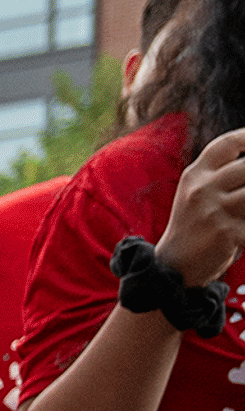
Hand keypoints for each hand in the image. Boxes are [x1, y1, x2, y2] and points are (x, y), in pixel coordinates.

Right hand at [163, 128, 244, 288]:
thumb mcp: (198, 195)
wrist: (174, 267)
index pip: (228, 144)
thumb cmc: (194, 226)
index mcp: (194, 175)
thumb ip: (222, 175)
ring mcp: (213, 211)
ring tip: (243, 211)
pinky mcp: (226, 232)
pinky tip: (241, 233)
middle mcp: (201, 189)